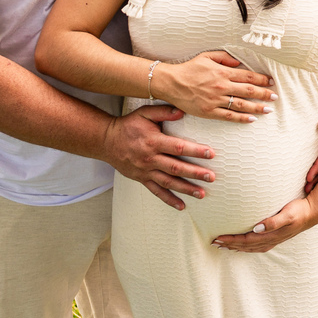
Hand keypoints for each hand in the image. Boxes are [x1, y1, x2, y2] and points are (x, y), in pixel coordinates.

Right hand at [101, 105, 216, 209]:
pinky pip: (156, 192)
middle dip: (195, 173)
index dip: (194, 151)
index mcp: (153, 141)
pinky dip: (169, 200)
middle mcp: (150, 158)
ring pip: (168, 182)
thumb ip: (163, 112)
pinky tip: (182, 206)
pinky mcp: (141, 179)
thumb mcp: (144, 113)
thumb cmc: (128, 126)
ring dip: (186, 189)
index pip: (177, 147)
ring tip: (202, 193)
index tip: (211, 153)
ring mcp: (145, 171)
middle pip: (175, 167)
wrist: (106, 141)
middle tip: (211, 177)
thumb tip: (183, 111)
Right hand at [156, 50, 277, 120]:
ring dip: (257, 107)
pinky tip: (252, 119)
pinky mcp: (209, 112)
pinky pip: (229, 116)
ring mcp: (216, 100)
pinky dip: (242, 118)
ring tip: (268, 109)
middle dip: (264, 94)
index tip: (270, 82)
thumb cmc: (189, 69)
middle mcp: (221, 86)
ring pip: (241, 105)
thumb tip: (239, 62)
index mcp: (222, 72)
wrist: (171, 83)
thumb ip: (225, 57)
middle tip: (275, 96)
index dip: (261, 79)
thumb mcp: (207, 56)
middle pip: (248, 91)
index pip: (247, 76)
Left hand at [210, 197, 317, 252]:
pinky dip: (246, 247)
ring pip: (250, 247)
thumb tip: (256, 228)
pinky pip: (257, 246)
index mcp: (270, 235)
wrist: (313, 212)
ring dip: (236, 247)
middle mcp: (270, 240)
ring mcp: (273, 240)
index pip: (246, 240)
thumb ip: (273, 221)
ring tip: (223, 246)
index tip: (217, 238)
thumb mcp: (288, 213)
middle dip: (229, 244)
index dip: (231, 240)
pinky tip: (242, 246)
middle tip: (214, 242)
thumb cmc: (299, 210)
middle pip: (245, 245)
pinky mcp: (276, 237)